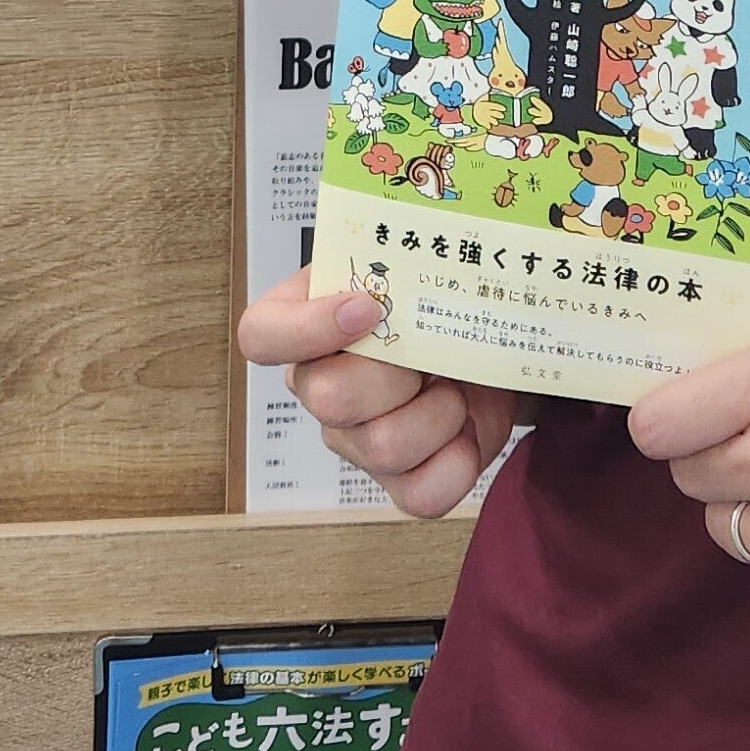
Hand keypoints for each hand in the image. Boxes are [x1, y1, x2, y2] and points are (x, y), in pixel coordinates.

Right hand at [236, 266, 515, 518]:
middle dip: (397, 373)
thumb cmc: (441, 304)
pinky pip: (417, 494)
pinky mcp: (398, 482)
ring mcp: (353, 442)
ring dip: (438, 414)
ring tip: (456, 391)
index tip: (368, 308)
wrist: (489, 350)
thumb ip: (394, 258)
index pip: (260, 335)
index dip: (305, 328)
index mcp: (308, 322)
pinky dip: (456, 463)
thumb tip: (403, 256)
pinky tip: (466, 434)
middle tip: (432, 354)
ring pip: (381, 446)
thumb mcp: (415, 269)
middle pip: (328, 397)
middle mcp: (319, 387)